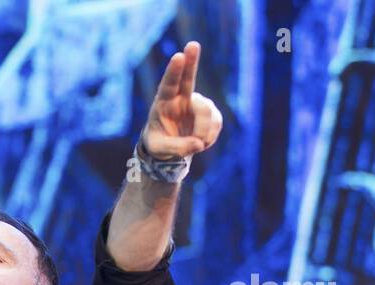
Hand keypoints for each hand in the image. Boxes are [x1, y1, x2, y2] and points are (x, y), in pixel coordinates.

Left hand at [141, 41, 222, 159]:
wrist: (170, 146)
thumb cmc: (159, 144)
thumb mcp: (160, 150)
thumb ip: (175, 148)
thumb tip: (198, 144)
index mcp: (163, 103)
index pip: (168, 85)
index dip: (173, 71)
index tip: (178, 56)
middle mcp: (180, 98)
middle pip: (187, 77)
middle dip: (191, 61)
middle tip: (192, 45)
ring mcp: (197, 103)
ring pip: (206, 112)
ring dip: (203, 132)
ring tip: (196, 145)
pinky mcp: (210, 112)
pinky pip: (216, 123)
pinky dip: (210, 137)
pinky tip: (201, 142)